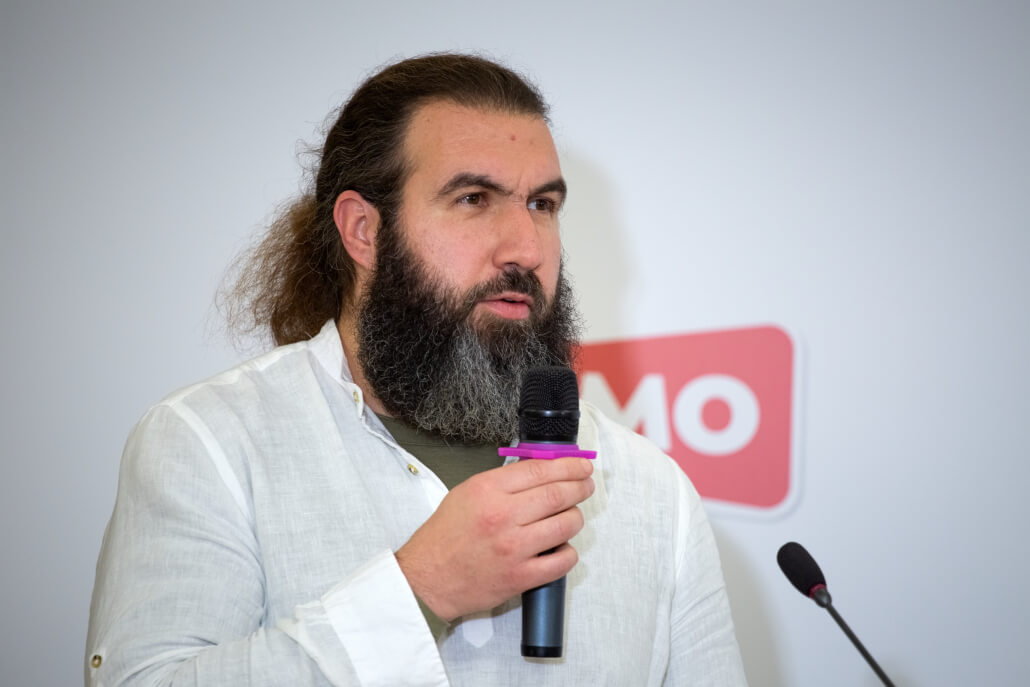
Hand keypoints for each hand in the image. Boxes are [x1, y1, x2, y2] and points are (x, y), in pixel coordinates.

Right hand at [395, 457, 594, 621]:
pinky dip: (569, 552)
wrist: (426, 579)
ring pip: (566, 525)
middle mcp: (503, 516)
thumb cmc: (445, 536)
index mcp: (487, 490)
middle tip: (586, 485)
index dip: (568, 465)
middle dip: (580, 486)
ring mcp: (514, 548)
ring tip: (573, 515)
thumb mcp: (467, 493)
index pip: (540, 469)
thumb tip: (541, 471)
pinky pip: (562, 561)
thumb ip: (503, 482)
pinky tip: (563, 547)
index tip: (580, 465)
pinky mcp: (520, 577)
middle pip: (558, 494)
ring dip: (576, 517)